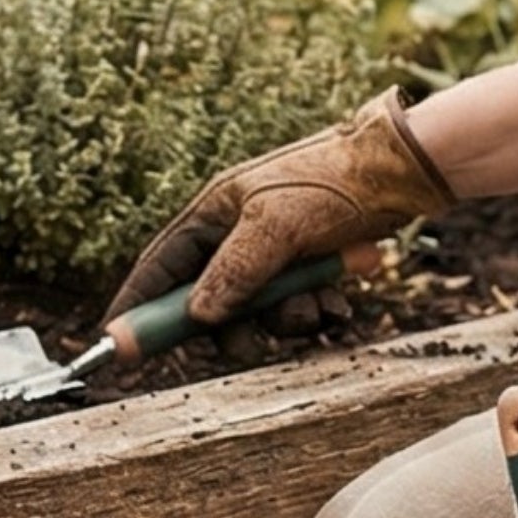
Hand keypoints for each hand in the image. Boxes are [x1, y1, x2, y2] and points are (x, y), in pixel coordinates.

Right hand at [111, 86, 450, 329]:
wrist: (402, 174)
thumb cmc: (334, 184)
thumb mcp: (277, 225)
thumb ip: (235, 271)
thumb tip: (198, 315)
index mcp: (215, 211)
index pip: (160, 266)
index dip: (138, 305)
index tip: (115, 343)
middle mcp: (238, 233)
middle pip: (213, 302)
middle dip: (238, 327)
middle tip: (256, 343)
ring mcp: (275, 252)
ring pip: (262, 312)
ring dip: (290, 319)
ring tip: (321, 307)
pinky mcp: (310, 265)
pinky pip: (299, 307)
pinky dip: (318, 312)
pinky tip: (340, 302)